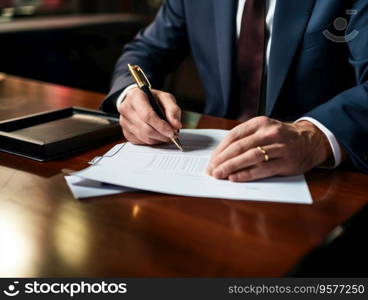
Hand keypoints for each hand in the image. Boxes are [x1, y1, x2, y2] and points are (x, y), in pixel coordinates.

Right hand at [118, 88, 181, 144]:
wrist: (138, 101)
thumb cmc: (152, 99)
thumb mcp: (165, 98)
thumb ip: (173, 110)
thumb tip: (176, 125)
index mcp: (135, 96)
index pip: (147, 115)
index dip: (161, 126)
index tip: (172, 132)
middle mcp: (126, 109)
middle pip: (146, 128)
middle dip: (162, 135)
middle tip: (173, 135)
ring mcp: (124, 122)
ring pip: (144, 137)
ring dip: (158, 139)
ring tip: (166, 134)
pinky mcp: (125, 132)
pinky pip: (141, 142)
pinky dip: (152, 141)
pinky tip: (157, 135)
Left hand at [207, 116, 331, 181]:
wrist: (311, 140)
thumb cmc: (282, 137)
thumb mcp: (265, 129)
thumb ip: (246, 138)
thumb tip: (222, 155)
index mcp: (260, 123)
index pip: (234, 136)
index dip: (220, 149)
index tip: (211, 160)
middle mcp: (269, 132)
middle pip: (239, 147)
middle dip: (222, 160)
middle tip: (211, 170)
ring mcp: (279, 147)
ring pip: (249, 157)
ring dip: (231, 167)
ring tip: (219, 175)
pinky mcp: (286, 161)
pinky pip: (262, 169)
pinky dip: (246, 174)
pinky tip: (235, 178)